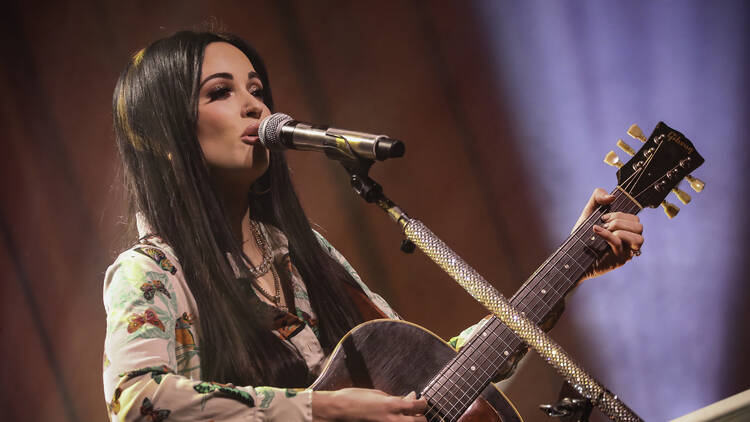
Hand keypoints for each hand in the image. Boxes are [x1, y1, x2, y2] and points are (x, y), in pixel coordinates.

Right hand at [312, 388, 426, 421]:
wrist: (337, 411)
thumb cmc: (354, 399)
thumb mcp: (377, 394)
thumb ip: (396, 398)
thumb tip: (410, 398)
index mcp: (392, 405)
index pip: (419, 406)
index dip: (423, 403)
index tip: (421, 401)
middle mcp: (393, 420)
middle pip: (420, 421)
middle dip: (420, 417)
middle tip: (415, 413)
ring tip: (404, 418)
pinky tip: (392, 420)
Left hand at [574, 188, 643, 281]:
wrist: (572, 253)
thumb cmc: (583, 234)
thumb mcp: (589, 211)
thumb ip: (598, 197)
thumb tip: (612, 197)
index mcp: (626, 231)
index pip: (635, 219)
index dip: (620, 215)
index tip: (603, 217)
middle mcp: (629, 242)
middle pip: (639, 227)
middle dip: (619, 221)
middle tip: (604, 223)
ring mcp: (626, 252)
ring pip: (638, 239)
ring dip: (619, 229)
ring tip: (604, 229)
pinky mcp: (618, 260)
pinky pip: (619, 244)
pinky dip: (607, 234)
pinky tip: (596, 230)